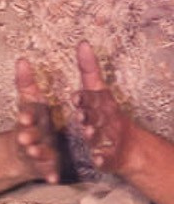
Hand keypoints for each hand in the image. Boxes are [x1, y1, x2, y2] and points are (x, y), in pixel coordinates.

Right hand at [13, 56, 64, 183]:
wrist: (21, 153)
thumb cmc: (31, 123)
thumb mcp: (29, 102)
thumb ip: (26, 83)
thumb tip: (22, 60)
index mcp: (32, 119)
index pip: (28, 115)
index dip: (26, 116)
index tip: (25, 117)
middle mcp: (32, 135)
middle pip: (28, 135)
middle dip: (27, 136)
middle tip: (24, 138)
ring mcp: (37, 152)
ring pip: (36, 153)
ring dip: (36, 154)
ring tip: (35, 153)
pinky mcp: (44, 167)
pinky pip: (47, 171)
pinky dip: (49, 174)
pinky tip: (53, 178)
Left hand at [75, 45, 135, 176]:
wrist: (128, 145)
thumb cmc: (107, 113)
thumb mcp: (98, 91)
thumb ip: (89, 70)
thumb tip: (83, 43)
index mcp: (100, 105)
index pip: (91, 99)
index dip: (84, 99)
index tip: (75, 97)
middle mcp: (106, 120)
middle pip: (97, 118)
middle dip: (90, 116)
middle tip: (81, 116)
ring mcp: (108, 138)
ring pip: (100, 137)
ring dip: (95, 135)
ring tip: (88, 134)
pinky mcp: (109, 157)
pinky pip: (106, 158)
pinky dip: (103, 159)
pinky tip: (98, 160)